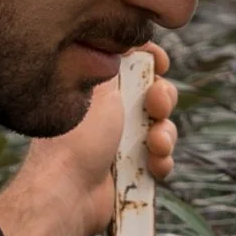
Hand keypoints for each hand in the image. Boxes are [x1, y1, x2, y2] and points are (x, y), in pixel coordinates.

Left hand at [27, 40, 180, 235]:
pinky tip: (152, 166)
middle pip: (157, 96)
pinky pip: (162, 161)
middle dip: (163, 100)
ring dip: (165, 136)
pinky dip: (161, 162)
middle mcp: (113, 113)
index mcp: (102, 88)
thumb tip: (133, 45)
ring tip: (153, 145)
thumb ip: (121, 65)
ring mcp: (124, 142)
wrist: (70, 190)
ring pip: (164, 130)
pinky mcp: (133, 170)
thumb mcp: (101, 89)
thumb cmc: (79, 139)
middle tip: (155, 106)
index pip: (135, 65)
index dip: (152, 62)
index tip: (158, 63)